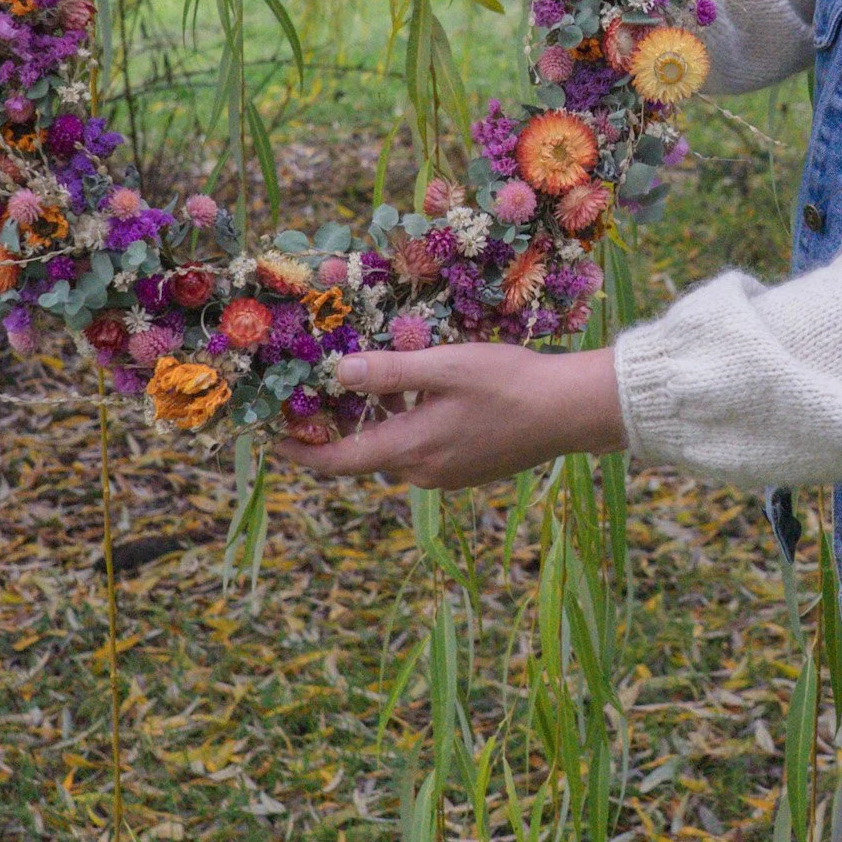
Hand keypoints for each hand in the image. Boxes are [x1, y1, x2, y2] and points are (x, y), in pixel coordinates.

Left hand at [274, 343, 625, 488]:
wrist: (569, 411)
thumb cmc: (508, 382)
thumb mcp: (443, 367)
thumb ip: (389, 373)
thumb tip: (337, 373)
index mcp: (410, 449)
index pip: (338, 461)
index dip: (300, 452)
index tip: (271, 439)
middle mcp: (423, 472)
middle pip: (364, 454)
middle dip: (340, 426)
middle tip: (321, 390)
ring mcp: (449, 474)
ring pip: (395, 449)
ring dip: (378, 420)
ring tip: (376, 377)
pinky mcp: (469, 468)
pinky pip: (423, 449)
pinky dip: (408, 424)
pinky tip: (422, 391)